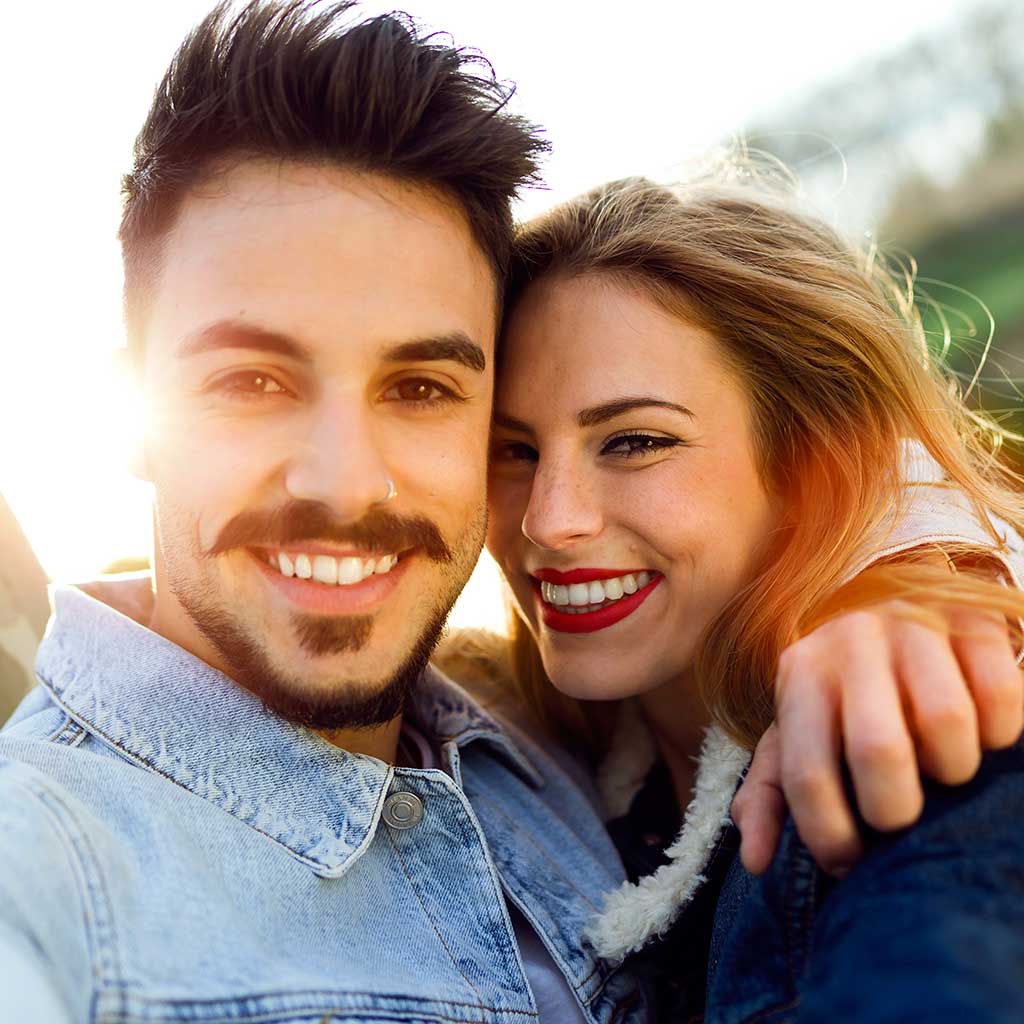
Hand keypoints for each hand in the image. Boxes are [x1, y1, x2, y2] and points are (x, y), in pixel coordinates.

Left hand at [731, 602, 1022, 876]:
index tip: (851, 861)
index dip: (830, 836)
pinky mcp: (973, 619)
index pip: (806, 773)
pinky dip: (999, 733)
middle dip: (894, 809)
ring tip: (940, 770)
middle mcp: (850, 640)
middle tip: (900, 817)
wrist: (898, 616)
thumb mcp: (798, 736)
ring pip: (947, 722)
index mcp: (800, 674)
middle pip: (880, 750)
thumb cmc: (843, 700)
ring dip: (952, 770)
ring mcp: (913, 624)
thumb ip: (770, 796)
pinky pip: (1001, 695)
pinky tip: (981, 737)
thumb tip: (756, 860)